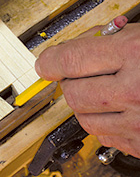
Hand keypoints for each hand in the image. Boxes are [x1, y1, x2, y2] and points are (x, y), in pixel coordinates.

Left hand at [35, 23, 139, 157]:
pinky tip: (123, 109)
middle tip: (85, 73)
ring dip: (88, 104)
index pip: (69, 60)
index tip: (46, 63)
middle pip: (72, 93)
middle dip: (73, 82)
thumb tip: (81, 46)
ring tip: (109, 91)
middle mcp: (135, 91)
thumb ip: (115, 39)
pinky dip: (106, 124)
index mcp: (136, 54)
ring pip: (84, 118)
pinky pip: (105, 137)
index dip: (51, 61)